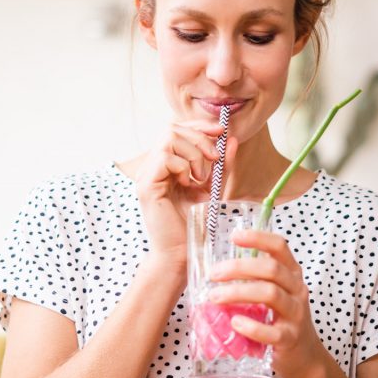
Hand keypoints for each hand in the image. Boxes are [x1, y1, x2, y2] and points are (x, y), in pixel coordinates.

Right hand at [134, 120, 237, 270]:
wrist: (183, 252)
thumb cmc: (195, 224)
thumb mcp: (213, 188)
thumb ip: (221, 165)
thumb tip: (230, 139)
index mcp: (165, 165)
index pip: (176, 130)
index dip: (198, 125)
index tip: (221, 130)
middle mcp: (152, 167)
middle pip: (172, 129)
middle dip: (199, 138)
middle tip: (214, 159)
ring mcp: (146, 175)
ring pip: (169, 139)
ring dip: (193, 154)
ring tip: (200, 177)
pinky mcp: (146, 185)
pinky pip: (165, 158)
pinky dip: (183, 167)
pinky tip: (188, 184)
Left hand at [206, 229, 324, 377]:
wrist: (303, 356)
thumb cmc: (281, 319)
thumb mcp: (273, 293)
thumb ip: (253, 278)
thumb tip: (217, 267)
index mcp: (291, 274)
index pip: (279, 247)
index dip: (258, 238)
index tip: (234, 236)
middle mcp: (297, 290)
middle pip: (271, 269)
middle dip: (239, 268)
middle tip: (213, 274)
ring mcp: (296, 314)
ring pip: (270, 294)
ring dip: (238, 293)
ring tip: (214, 297)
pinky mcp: (289, 339)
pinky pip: (271, 332)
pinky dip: (251, 326)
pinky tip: (235, 323)